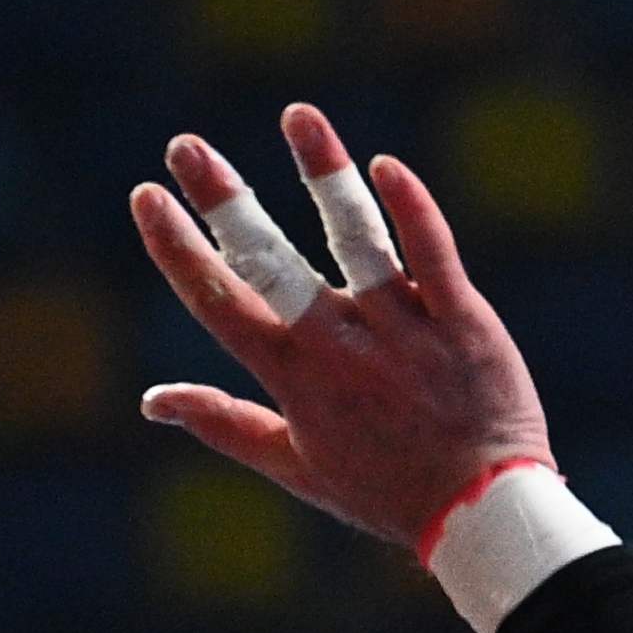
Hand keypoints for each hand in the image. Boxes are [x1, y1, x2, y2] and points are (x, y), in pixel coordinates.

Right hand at [133, 103, 554, 553]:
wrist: (485, 516)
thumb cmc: (388, 492)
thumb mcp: (296, 467)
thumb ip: (224, 424)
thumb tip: (151, 400)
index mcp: (296, 380)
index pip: (220, 303)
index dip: (178, 249)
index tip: (147, 196)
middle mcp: (343, 349)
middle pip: (272, 264)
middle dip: (224, 202)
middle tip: (186, 146)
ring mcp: (405, 331)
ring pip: (358, 240)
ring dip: (324, 173)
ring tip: (298, 116)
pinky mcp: (464, 322)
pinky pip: (435, 255)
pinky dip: (412, 208)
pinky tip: (384, 164)